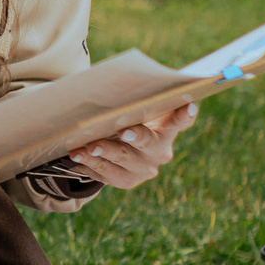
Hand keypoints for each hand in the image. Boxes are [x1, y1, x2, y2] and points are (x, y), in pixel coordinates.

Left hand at [67, 101, 196, 188]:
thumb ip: (135, 101)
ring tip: (83, 147)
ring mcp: (143, 170)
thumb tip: (111, 83)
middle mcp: (159, 152)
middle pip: (147, 143)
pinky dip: (88, 163)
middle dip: (135, 137)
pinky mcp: (126, 181)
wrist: (123, 148)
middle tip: (124, 130)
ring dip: (100, 152)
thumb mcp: (137, 110)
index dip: (184, 115)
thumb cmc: (131, 119)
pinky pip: (105, 173)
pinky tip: (76, 156)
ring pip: (121, 160)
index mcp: (167, 129)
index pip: (179, 121)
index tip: (188, 105)